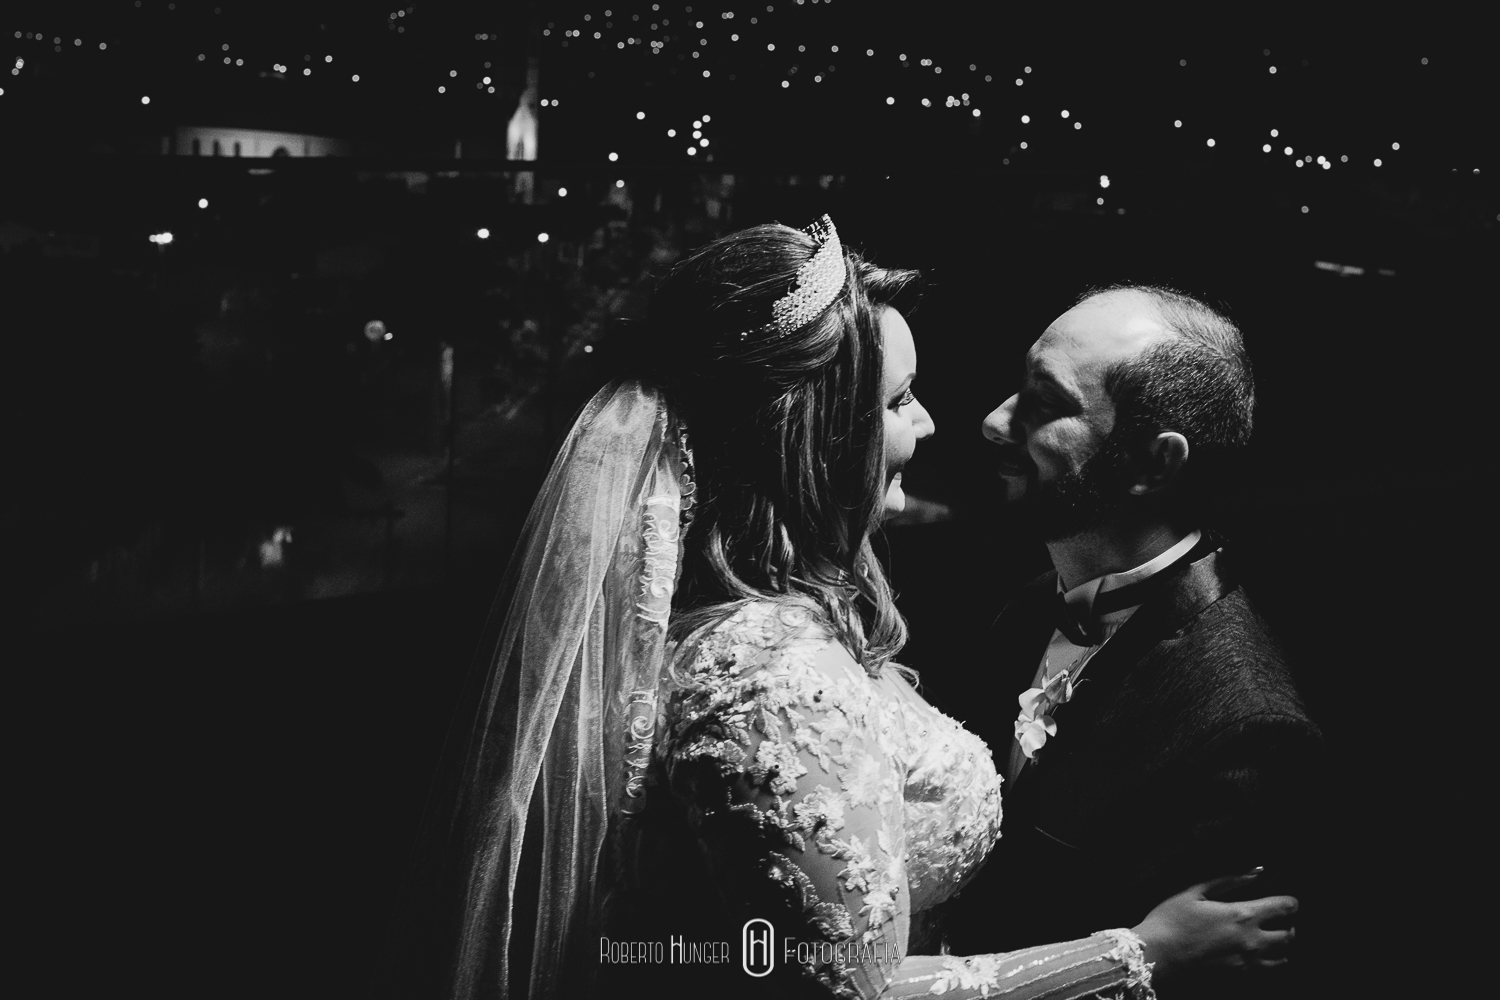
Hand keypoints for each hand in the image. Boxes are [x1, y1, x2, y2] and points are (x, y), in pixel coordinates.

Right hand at [1131, 869, 1296, 983]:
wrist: (1157, 956)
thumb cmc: (1171, 919)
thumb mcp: (1195, 892)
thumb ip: (1228, 881)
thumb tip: (1255, 872)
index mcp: (1242, 915)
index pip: (1283, 908)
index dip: (1291, 902)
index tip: (1289, 901)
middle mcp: (1251, 940)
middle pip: (1288, 935)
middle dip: (1289, 925)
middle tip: (1282, 920)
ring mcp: (1247, 961)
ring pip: (1282, 956)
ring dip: (1282, 946)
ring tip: (1274, 939)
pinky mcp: (1238, 976)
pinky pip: (1267, 970)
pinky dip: (1271, 962)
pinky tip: (1262, 956)